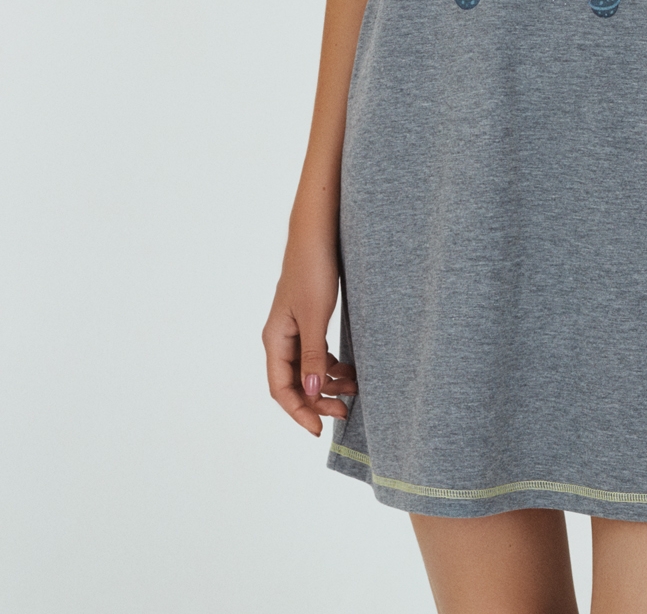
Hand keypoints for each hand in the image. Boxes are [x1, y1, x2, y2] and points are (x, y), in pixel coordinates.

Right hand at [263, 237, 357, 435]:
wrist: (318, 235)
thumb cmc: (312, 270)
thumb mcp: (315, 316)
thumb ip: (312, 354)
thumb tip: (309, 391)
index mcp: (275, 339)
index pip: (281, 389)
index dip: (299, 412)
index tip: (320, 429)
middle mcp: (281, 338)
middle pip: (294, 383)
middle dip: (318, 400)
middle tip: (345, 411)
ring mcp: (295, 329)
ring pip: (308, 370)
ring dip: (328, 383)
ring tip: (354, 390)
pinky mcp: (309, 320)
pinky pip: (317, 354)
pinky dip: (332, 366)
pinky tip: (350, 371)